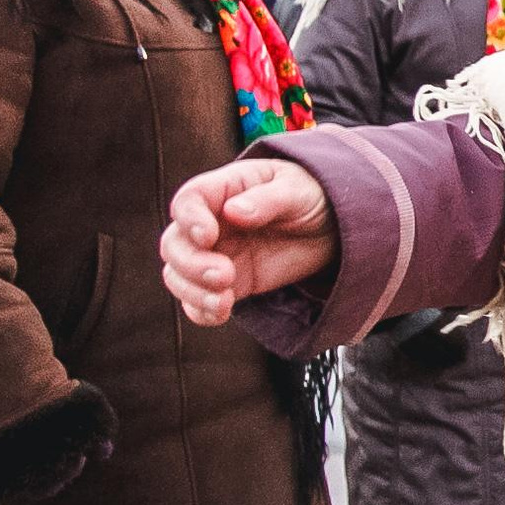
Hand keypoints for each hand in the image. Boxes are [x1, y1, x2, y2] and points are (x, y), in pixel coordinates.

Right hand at [160, 158, 337, 325]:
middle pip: (174, 244)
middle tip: (224, 275)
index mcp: (223, 190)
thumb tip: (233, 211)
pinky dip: (201, 311)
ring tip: (223, 302)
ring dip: (192, 291)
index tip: (208, 236)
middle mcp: (210, 223)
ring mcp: (215, 255)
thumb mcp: (297, 190)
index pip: (189, 200)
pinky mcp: (226, 283)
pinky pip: (197, 301)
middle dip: (191, 264)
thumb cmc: (309, 196)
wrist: (329, 228)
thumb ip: (267, 199)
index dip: (189, 219)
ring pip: (178, 274)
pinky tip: (220, 314)